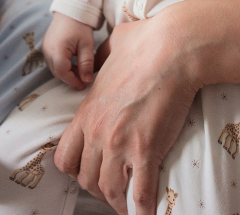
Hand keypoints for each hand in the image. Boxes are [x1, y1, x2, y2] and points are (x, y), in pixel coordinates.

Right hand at [42, 12, 95, 88]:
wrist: (70, 11)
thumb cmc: (80, 26)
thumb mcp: (87, 45)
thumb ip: (86, 63)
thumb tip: (87, 80)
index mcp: (57, 49)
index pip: (62, 72)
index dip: (72, 81)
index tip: (83, 85)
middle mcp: (47, 50)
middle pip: (57, 72)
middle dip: (70, 78)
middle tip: (84, 80)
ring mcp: (45, 49)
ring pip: (55, 68)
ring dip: (67, 72)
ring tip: (80, 71)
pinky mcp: (46, 47)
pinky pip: (53, 62)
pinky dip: (63, 66)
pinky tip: (74, 64)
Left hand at [54, 18, 200, 214]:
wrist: (174, 47)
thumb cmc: (147, 42)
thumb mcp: (112, 45)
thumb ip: (101, 55)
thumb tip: (104, 53)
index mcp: (87, 111)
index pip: (65, 157)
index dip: (77, 170)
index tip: (91, 171)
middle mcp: (97, 131)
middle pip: (86, 178)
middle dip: (98, 189)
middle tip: (114, 189)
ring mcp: (120, 142)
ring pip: (108, 189)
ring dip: (118, 201)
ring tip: (129, 204)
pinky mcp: (146, 149)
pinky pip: (140, 192)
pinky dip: (142, 209)